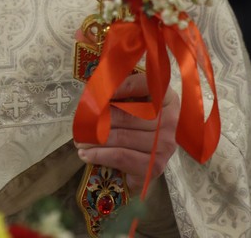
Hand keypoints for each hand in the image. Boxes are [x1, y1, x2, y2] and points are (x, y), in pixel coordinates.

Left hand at [74, 73, 179, 189]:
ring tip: (79, 139)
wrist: (144, 163)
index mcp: (167, 98)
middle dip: (100, 119)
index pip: (144, 86)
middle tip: (80, 123)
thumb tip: (94, 90)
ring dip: (95, 139)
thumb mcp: (132, 104)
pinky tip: (86, 154)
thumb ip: (120, 93)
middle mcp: (171, 120)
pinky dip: (100, 155)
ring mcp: (165, 145)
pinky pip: (122, 157)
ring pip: (122, 137)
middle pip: (129, 115)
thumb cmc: (134, 126)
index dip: (120, 86)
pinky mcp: (155, 165)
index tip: (98, 91)